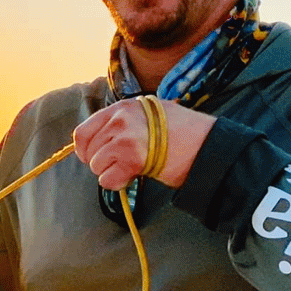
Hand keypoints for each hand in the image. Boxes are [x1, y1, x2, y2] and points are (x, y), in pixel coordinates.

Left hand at [73, 99, 215, 190]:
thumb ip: (122, 122)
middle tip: (122, 164)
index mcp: (122, 107)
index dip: (84, 149)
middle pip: (89, 151)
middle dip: (101, 162)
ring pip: (96, 165)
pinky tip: (133, 176)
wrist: (207, 145)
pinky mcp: (132, 158)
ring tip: (133, 167)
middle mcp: (121, 119)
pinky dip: (117, 183)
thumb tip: (98, 140)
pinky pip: (106, 179)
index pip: (83, 131)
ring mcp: (125, 138)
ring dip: (112, 172)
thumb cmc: (182, 132)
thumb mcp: (149, 113)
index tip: (92, 157)